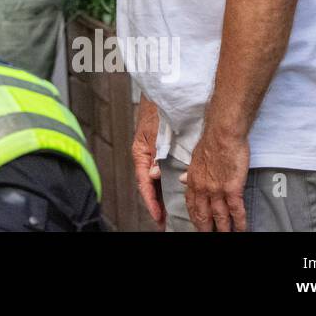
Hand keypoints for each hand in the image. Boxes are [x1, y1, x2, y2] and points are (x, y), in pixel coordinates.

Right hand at [131, 97, 164, 228]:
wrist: (162, 93)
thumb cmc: (155, 111)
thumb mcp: (154, 134)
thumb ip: (154, 155)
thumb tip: (153, 174)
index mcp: (140, 153)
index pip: (144, 184)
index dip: (151, 202)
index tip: (158, 217)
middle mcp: (145, 156)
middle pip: (150, 186)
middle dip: (156, 204)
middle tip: (164, 221)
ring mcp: (153, 154)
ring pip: (156, 181)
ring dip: (162, 196)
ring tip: (169, 213)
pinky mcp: (161, 152)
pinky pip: (162, 172)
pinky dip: (167, 184)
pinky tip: (175, 192)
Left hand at [181, 127, 249, 230]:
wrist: (223, 135)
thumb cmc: (210, 143)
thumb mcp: (194, 158)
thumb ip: (189, 172)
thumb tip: (181, 180)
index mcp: (192, 180)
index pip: (191, 204)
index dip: (194, 217)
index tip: (197, 224)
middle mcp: (203, 188)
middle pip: (203, 215)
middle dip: (206, 228)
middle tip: (208, 235)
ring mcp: (217, 190)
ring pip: (220, 217)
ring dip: (223, 229)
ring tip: (226, 236)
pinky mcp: (232, 189)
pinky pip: (236, 211)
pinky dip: (239, 222)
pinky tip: (241, 229)